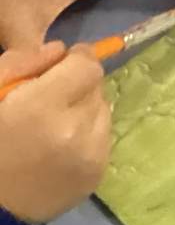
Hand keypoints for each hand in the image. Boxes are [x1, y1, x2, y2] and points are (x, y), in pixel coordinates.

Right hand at [0, 43, 111, 224]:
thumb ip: (21, 63)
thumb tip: (59, 50)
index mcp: (42, 108)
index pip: (87, 67)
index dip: (77, 59)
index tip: (63, 62)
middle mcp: (76, 130)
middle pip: (97, 87)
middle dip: (77, 84)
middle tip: (49, 96)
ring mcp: (92, 156)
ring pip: (104, 111)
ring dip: (84, 109)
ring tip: (53, 122)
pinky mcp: (98, 174)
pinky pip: (103, 138)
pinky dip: (87, 134)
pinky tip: (59, 144)